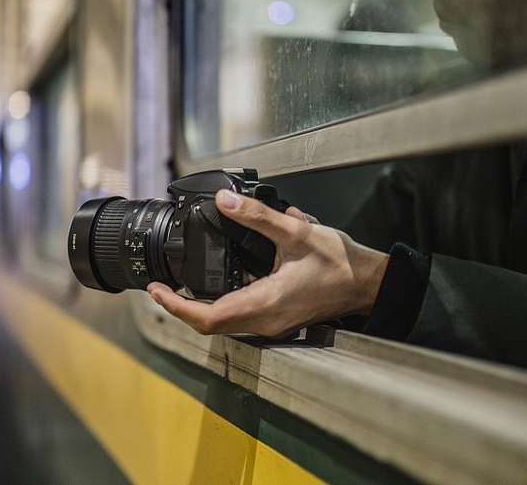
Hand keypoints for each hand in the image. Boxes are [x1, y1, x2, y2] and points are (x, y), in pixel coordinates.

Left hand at [147, 189, 388, 337]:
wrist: (369, 283)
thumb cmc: (341, 264)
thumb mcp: (296, 232)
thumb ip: (257, 218)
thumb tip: (225, 202)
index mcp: (265, 304)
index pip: (207, 318)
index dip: (176, 306)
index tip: (157, 290)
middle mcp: (265, 321)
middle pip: (210, 325)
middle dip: (181, 306)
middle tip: (162, 286)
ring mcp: (272, 323)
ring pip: (224, 322)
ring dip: (200, 305)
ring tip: (182, 283)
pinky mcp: (278, 318)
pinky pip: (240, 316)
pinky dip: (222, 302)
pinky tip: (218, 280)